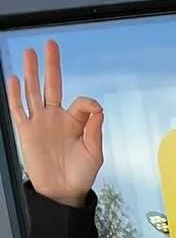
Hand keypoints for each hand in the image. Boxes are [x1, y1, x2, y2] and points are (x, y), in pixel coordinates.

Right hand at [6, 41, 103, 206]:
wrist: (62, 193)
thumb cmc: (80, 175)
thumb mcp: (94, 154)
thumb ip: (95, 131)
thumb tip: (98, 108)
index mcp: (75, 123)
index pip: (80, 103)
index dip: (88, 103)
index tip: (96, 108)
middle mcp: (56, 118)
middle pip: (52, 85)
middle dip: (51, 65)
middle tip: (50, 44)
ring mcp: (40, 122)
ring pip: (34, 91)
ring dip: (31, 72)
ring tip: (29, 53)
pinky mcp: (27, 131)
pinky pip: (19, 110)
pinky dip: (15, 95)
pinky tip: (14, 79)